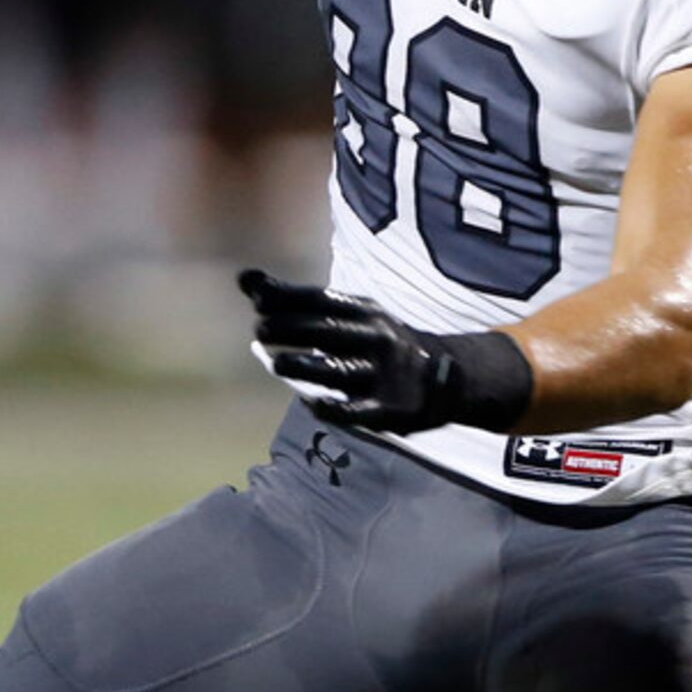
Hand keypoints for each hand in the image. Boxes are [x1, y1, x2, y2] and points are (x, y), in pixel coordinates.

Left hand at [238, 269, 532, 435]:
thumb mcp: (351, 314)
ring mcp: (383, 375)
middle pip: (324, 331)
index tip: (255, 298)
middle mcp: (376, 339)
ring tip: (277, 364)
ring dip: (301, 366)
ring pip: (335, 371)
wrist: (445, 378)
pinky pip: (353, 411)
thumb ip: (298, 303)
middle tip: (259, 331)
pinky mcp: (389, 410)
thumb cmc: (380, 341)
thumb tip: (245, 280)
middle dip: (288, 329)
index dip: (286, 298)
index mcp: (366, 312)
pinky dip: (328, 407)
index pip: (320, 300)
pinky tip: (311, 402)